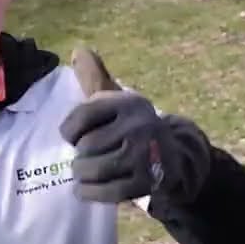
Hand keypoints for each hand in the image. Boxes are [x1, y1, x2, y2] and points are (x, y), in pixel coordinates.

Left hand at [58, 90, 211, 204]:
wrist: (174, 156)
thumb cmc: (132, 126)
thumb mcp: (117, 100)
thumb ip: (95, 77)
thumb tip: (78, 50)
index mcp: (129, 102)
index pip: (82, 116)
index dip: (69, 131)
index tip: (74, 136)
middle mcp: (139, 125)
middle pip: (85, 146)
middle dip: (80, 155)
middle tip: (86, 157)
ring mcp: (144, 155)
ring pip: (92, 169)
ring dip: (82, 175)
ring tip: (84, 173)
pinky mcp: (146, 182)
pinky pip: (104, 192)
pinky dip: (89, 193)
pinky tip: (84, 190)